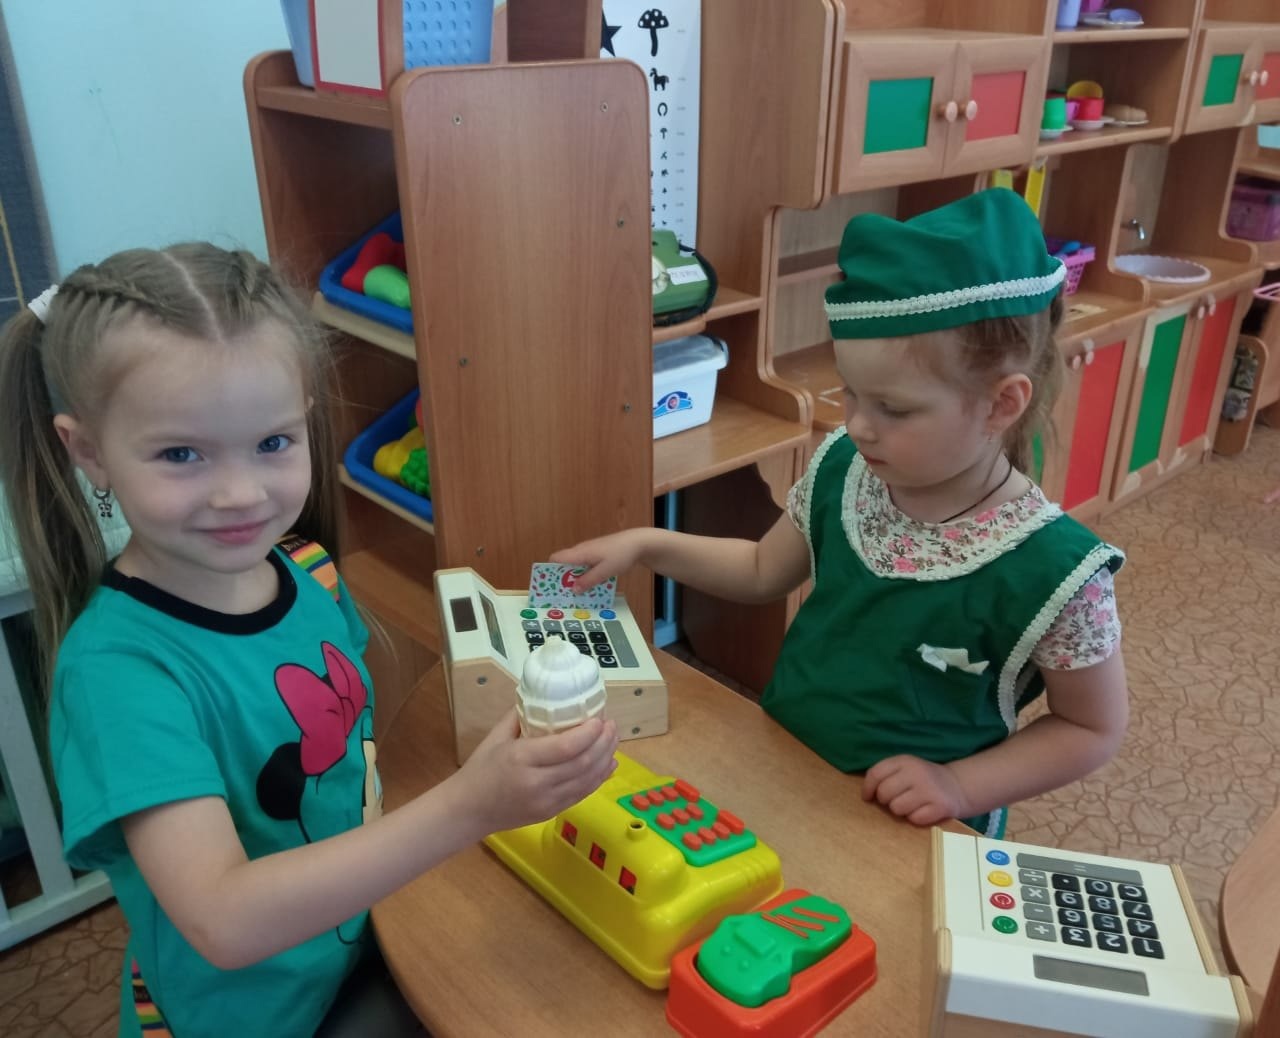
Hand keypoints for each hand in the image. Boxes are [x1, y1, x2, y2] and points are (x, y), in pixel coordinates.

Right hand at [457, 709, 618, 832]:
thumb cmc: (480, 769)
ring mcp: (547, 802)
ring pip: (587, 780)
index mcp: (522, 759)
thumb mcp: (497, 736)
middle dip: (604, 742)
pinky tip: (608, 764)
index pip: (566, 746)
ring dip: (606, 759)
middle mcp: (538, 783)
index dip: (589, 732)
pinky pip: (582, 794)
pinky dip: (599, 778)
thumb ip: (523, 716)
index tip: (600, 718)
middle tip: (611, 725)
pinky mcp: (552, 813)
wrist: (468, 810)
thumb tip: (547, 697)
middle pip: (583, 763)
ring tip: (613, 740)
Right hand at [550, 530, 646, 590]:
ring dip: (577, 579)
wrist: (639, 543)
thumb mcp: (605, 571)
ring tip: (579, 594)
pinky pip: (587, 567)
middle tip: (566, 595)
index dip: (550, 571)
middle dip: (563, 579)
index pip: (555, 558)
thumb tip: (573, 589)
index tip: (551, 586)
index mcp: (580, 553)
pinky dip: (586, 576)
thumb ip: (588, 580)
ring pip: (576, 567)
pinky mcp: (598, 555)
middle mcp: (582, 551)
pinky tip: (593, 586)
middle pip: (565, 565)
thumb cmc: (621, 554)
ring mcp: (590, 553)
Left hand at [862, 754, 969, 825]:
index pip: (875, 773)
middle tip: (896, 799)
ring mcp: (929, 789)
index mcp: (905, 761)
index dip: (867, 788)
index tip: (867, 797)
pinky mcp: (940, 806)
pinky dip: (916, 818)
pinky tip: (923, 811)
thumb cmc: (922, 780)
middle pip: (884, 793)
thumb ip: (885, 776)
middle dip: (885, 801)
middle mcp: (917, 772)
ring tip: (911, 805)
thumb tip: (866, 795)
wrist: (956, 786)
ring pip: (897, 808)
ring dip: (901, 811)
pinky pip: (914, 819)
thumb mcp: (905, 769)